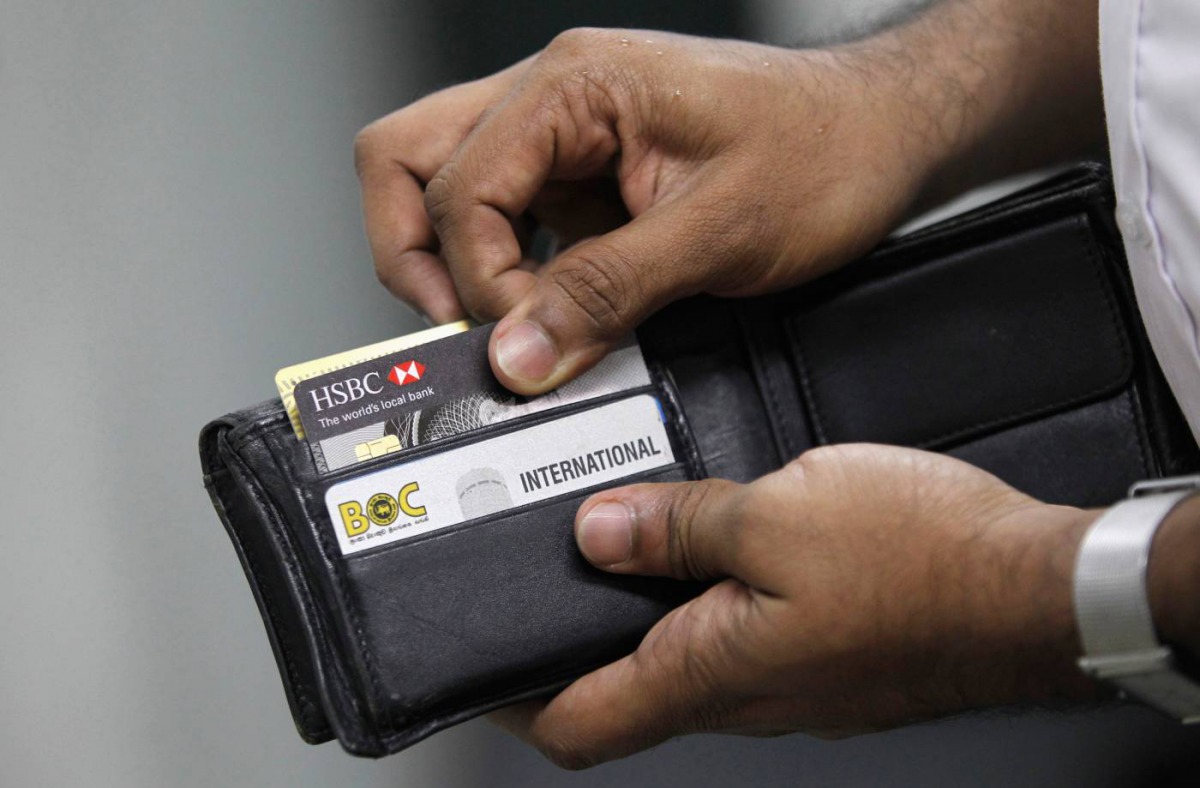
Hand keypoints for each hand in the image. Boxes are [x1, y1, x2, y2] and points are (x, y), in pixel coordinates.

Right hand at [355, 29, 943, 392]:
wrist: (883, 135)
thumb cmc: (825, 152)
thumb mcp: (718, 232)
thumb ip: (606, 292)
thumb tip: (517, 354)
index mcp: (575, 85)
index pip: (458, 186)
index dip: (477, 280)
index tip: (527, 343)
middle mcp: (553, 97)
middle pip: (408, 160)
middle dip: (415, 255)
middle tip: (465, 329)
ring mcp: (563, 135)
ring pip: (445, 186)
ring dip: (457, 263)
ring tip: (509, 328)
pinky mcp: (584, 175)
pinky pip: (508, 221)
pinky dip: (510, 272)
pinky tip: (551, 312)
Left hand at [491, 445, 1097, 768]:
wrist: (1036, 591)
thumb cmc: (923, 564)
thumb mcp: (776, 515)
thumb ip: (678, 528)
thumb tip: (601, 534)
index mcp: (712, 671)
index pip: (579, 723)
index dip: (511, 703)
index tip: (474, 672)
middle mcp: (743, 693)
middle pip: (623, 688)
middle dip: (570, 640)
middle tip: (540, 576)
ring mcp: (787, 680)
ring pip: (682, 656)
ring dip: (641, 609)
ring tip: (616, 537)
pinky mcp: (824, 654)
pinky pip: (738, 634)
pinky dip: (704, 596)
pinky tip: (710, 538)